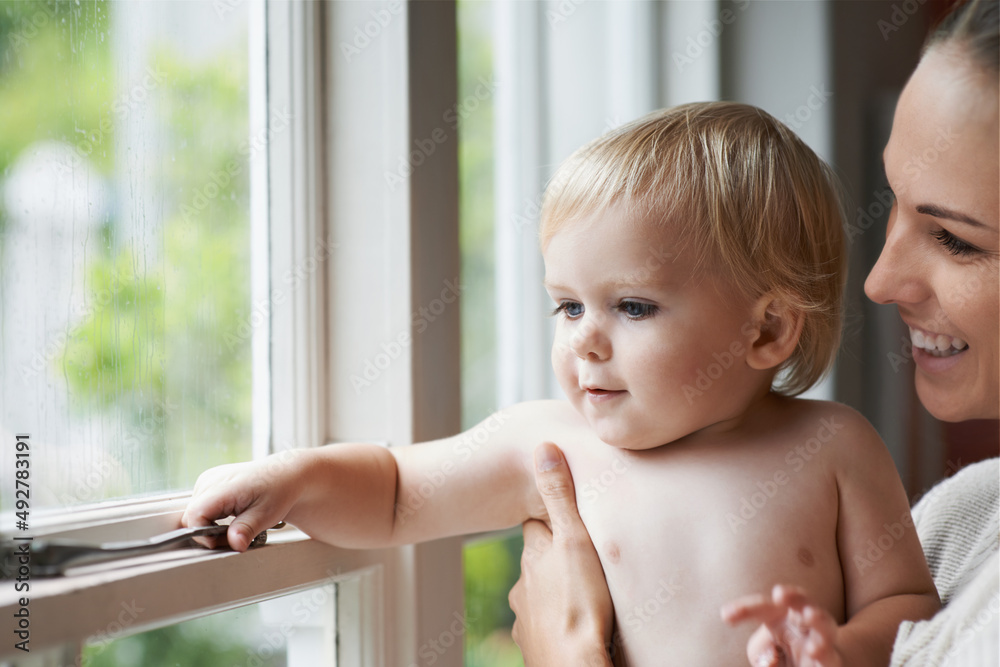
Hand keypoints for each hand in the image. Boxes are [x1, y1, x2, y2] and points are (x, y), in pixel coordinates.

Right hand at [181, 450, 304, 551]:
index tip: (224, 541)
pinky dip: (212, 516)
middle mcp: (209, 481)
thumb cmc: (278, 490)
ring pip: (195, 513)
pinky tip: (230, 516)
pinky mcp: (209, 483)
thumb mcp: (265, 514)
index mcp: (222, 487)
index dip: (204, 535)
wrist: (285, 474)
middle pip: (191, 517)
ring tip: (236, 525)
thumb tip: (235, 544)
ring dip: (210, 525)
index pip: (194, 516)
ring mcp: (208, 480)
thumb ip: (246, 529)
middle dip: (209, 533)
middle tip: (235, 535)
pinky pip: (201, 506)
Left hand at [508, 442, 614, 666]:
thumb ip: (560, 497)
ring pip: (539, 593)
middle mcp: (522, 584)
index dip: (550, 518)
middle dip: (553, 557)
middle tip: (579, 555)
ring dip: (554, 590)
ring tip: (581, 591)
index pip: (535, 525)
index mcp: (534, 555)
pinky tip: (573, 622)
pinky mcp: (533, 644)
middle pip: (537, 561)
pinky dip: (555, 620)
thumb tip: (543, 449)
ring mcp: (525, 616)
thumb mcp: (575, 540)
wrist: (572, 664)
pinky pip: (544, 624)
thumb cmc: (579, 604)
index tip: (566, 515)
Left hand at [721, 584, 842, 666]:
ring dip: (817, 618)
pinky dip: (824, 653)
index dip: (745, 609)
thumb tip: (770, 658)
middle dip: (793, 595)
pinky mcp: (832, 659)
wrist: (819, 664)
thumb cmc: (784, 655)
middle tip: (779, 593)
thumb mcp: (763, 654)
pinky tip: (815, 652)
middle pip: (800, 601)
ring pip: (823, 624)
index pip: (763, 606)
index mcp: (781, 614)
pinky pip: (831, 656)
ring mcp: (821, 638)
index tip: (726, 616)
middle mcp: (803, 621)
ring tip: (809, 615)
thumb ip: (762, 655)